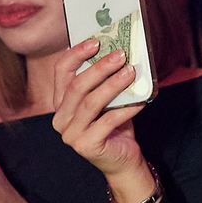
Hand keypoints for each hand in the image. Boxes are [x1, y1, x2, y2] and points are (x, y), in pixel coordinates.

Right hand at [51, 42, 150, 191]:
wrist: (123, 161)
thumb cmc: (114, 126)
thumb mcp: (107, 101)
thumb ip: (104, 82)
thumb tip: (117, 52)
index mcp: (61, 103)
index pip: (61, 72)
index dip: (76, 54)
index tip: (96, 41)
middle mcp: (60, 118)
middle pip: (77, 86)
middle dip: (100, 67)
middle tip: (120, 55)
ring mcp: (70, 134)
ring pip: (91, 102)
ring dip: (113, 85)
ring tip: (130, 72)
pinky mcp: (86, 146)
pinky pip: (108, 121)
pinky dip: (126, 109)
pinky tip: (140, 101)